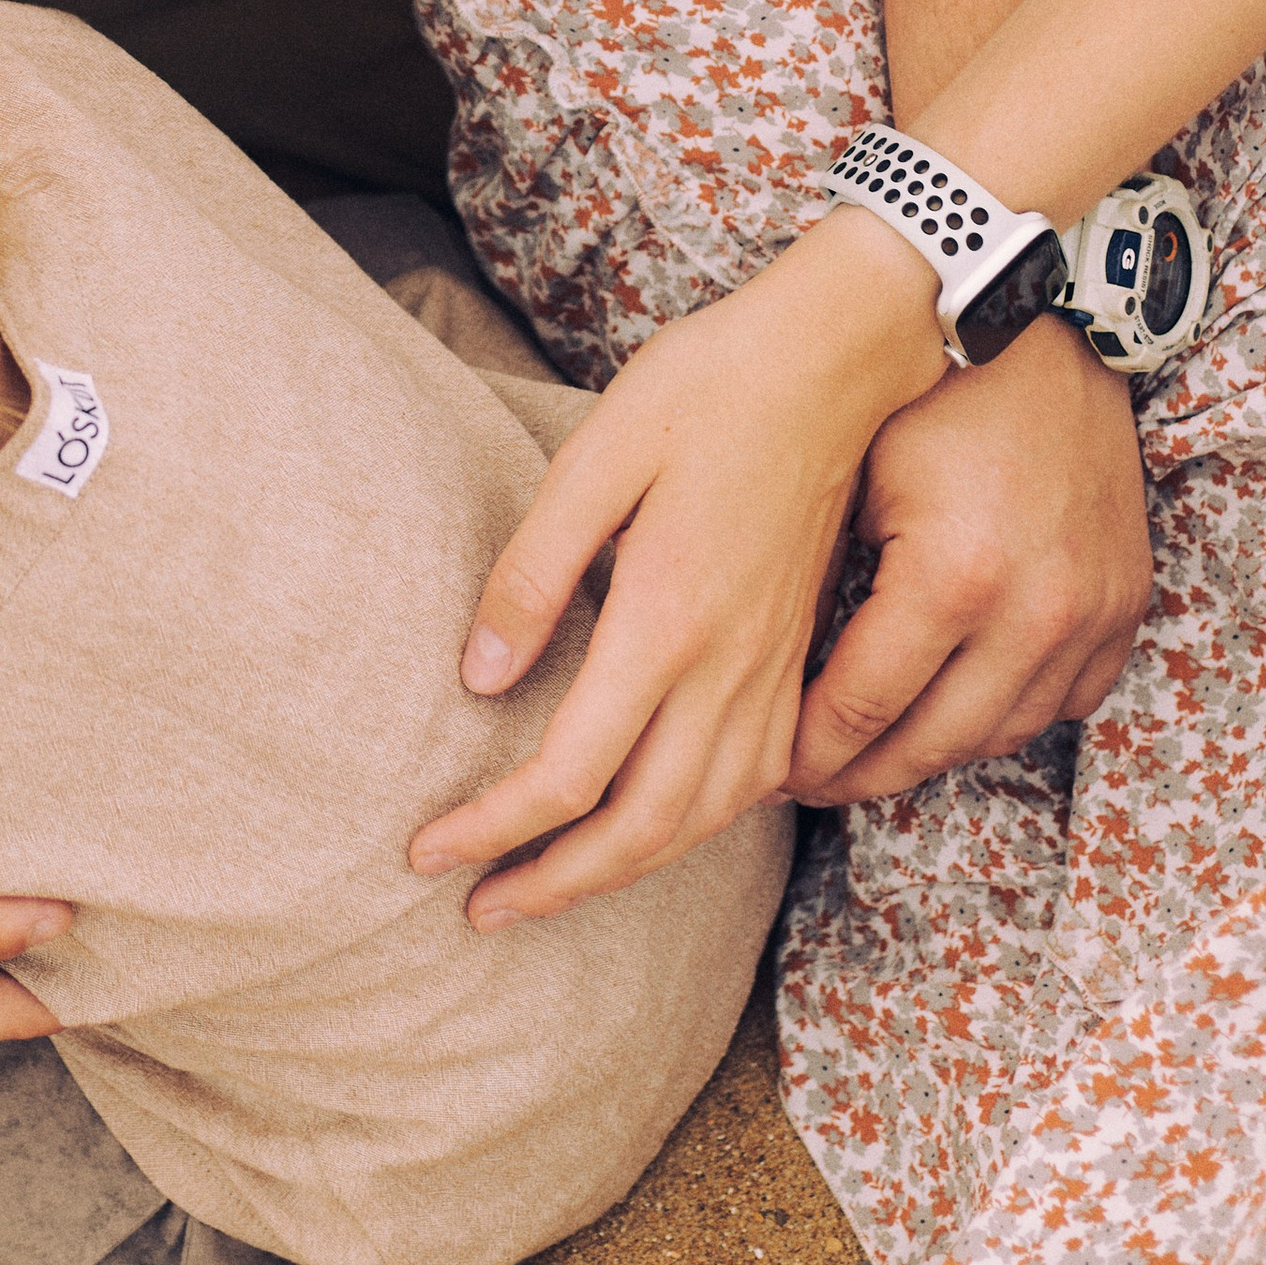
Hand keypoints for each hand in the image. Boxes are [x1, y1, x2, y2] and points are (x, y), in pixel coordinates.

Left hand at [408, 216, 943, 924]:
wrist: (838, 354)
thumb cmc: (708, 386)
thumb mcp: (596, 454)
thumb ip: (534, 572)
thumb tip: (479, 678)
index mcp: (666, 619)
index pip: (568, 775)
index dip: (492, 830)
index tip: (427, 851)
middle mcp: (729, 666)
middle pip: (640, 830)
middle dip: (554, 886)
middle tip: (478, 910)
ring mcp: (775, 668)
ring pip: (704, 821)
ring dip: (624, 872)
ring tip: (553, 887)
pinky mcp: (799, 655)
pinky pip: (755, 783)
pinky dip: (698, 829)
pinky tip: (660, 825)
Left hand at [788, 317, 1151, 803]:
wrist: (1042, 323)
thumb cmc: (925, 386)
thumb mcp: (848, 474)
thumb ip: (812, 583)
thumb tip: (754, 678)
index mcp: (953, 577)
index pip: (863, 710)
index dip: (808, 751)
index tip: (768, 768)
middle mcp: (1034, 612)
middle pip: (933, 745)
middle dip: (861, 773)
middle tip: (810, 781)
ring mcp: (1091, 613)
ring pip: (1000, 734)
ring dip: (933, 751)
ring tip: (872, 753)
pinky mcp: (1125, 604)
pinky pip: (1065, 702)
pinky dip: (1007, 715)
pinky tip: (955, 708)